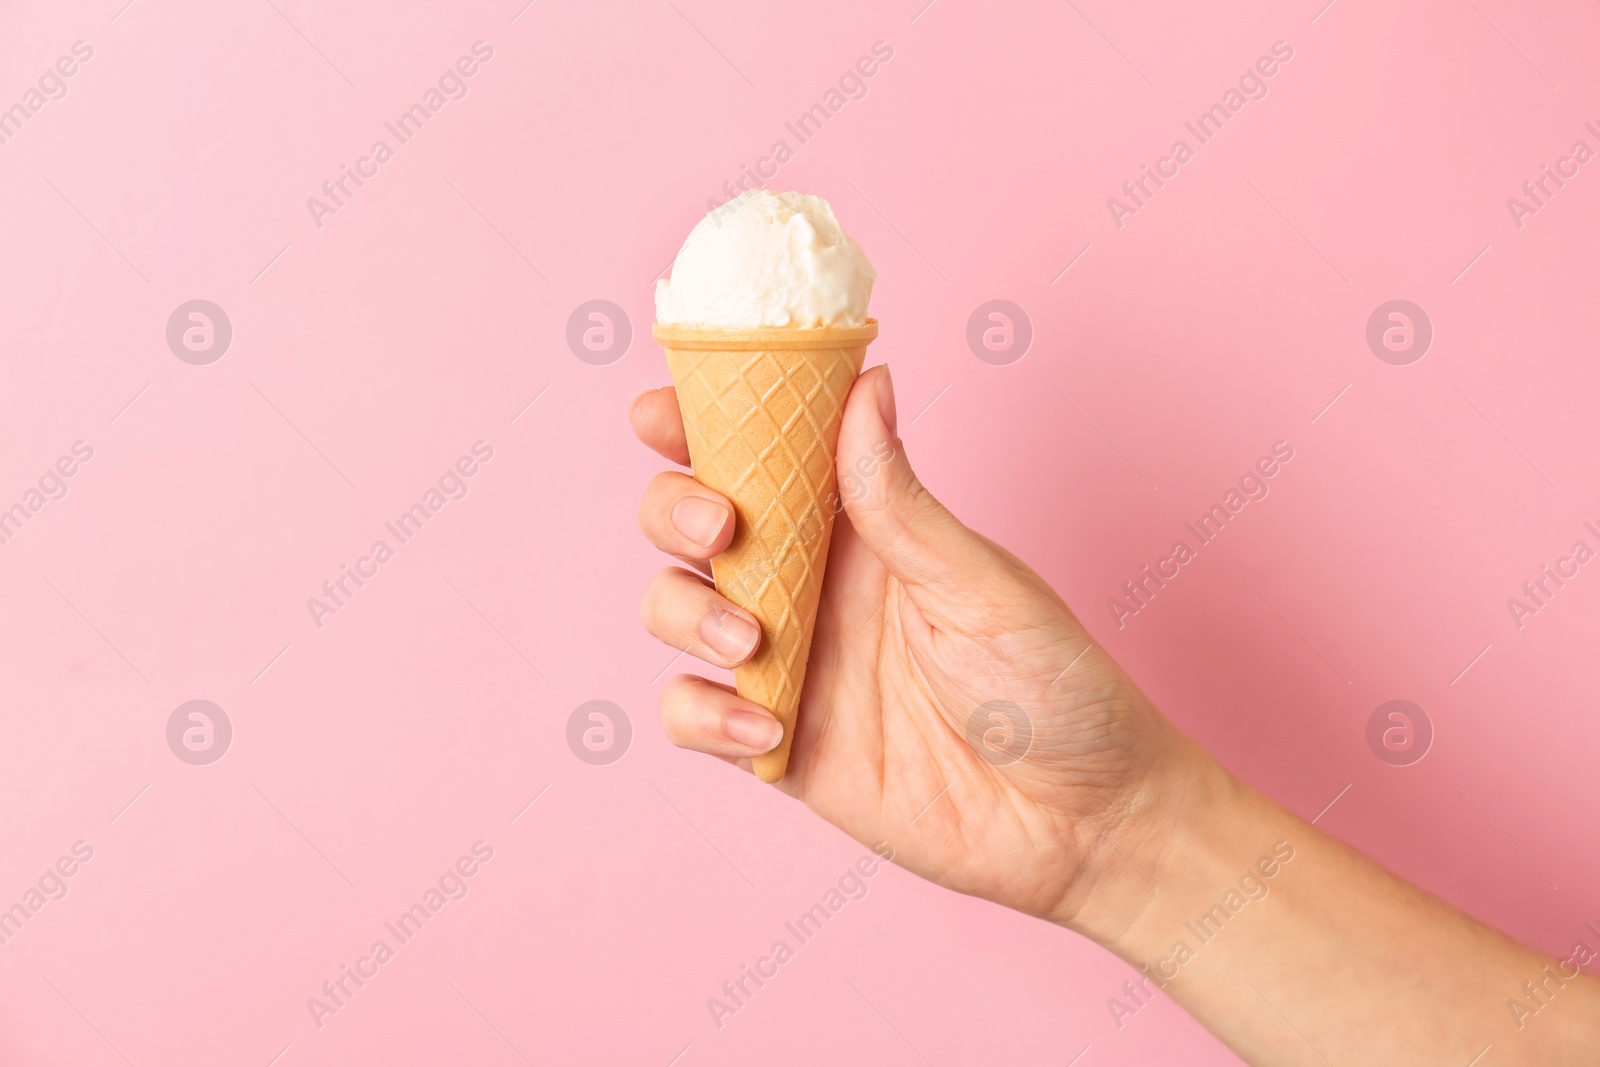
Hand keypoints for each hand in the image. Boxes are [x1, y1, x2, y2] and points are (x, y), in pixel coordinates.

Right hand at [630, 365, 1199, 929]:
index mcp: (858, 526)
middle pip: (690, 522)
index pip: (758, 453)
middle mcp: (808, 585)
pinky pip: (692, 715)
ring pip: (676, 608)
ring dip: (689, 613)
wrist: (1082, 822)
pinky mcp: (776, 743)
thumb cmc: (1056, 688)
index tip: (662, 413)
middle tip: (723, 530)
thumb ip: (899, 498)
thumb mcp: (979, 586)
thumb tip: (866, 381)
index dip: (697, 423)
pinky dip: (705, 715)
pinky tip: (768, 729)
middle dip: (676, 511)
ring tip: (755, 645)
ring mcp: (787, 664)